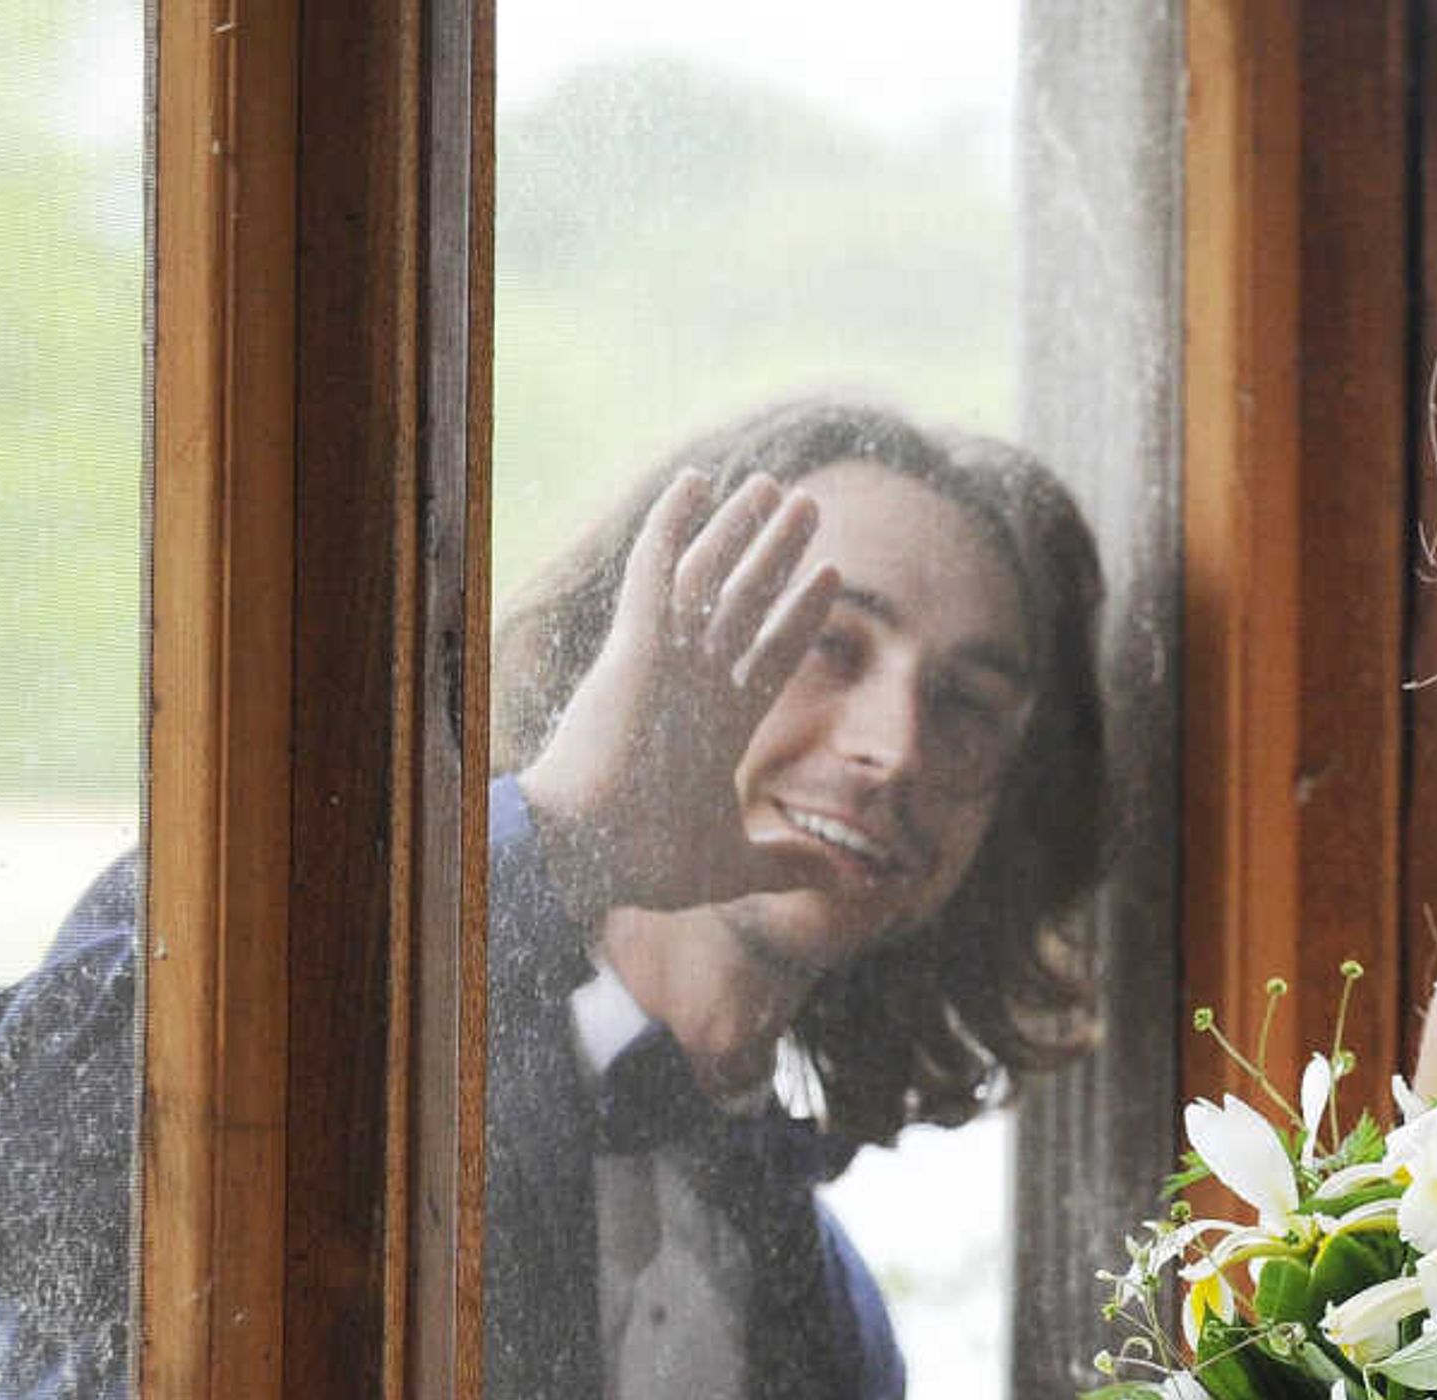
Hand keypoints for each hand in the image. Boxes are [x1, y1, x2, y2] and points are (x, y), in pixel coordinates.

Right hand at [517, 467, 846, 916]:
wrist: (585, 855)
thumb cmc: (644, 862)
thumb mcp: (736, 864)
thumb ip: (790, 863)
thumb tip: (851, 881)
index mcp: (714, 724)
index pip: (769, 654)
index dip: (799, 616)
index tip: (829, 575)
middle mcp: (692, 681)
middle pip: (746, 602)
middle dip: (776, 556)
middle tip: (807, 507)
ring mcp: (664, 660)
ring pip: (712, 578)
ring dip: (743, 530)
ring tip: (782, 489)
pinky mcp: (635, 645)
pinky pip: (658, 571)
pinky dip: (674, 524)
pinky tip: (698, 481)